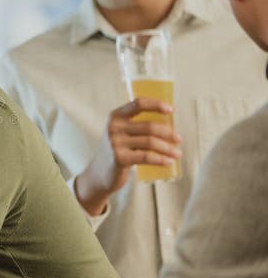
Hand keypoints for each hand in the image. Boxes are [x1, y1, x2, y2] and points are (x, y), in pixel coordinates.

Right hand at [76, 98, 181, 214]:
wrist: (100, 173)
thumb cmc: (118, 150)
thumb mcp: (121, 133)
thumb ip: (136, 125)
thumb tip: (169, 123)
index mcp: (116, 116)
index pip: (138, 104)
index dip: (156, 104)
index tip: (171, 110)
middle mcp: (114, 127)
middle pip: (149, 126)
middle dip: (168, 133)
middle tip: (178, 140)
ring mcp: (115, 143)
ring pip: (150, 142)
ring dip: (168, 148)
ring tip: (177, 154)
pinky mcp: (119, 158)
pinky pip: (146, 157)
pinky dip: (160, 159)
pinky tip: (168, 162)